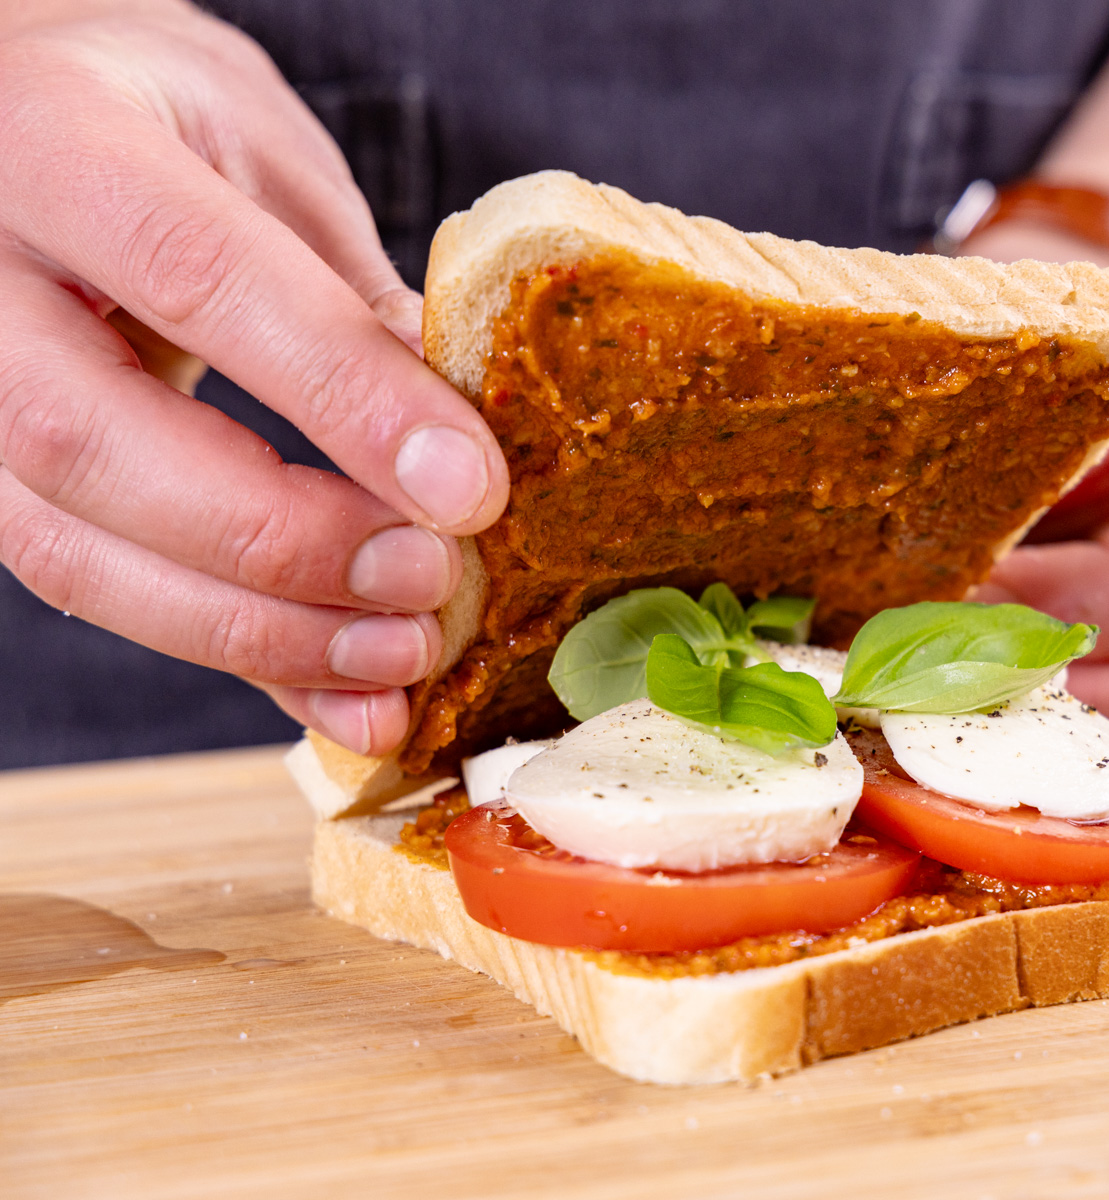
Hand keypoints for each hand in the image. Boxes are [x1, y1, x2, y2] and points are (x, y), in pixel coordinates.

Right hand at [0, 2, 509, 754]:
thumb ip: (347, 296)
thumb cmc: (165, 124)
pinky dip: (236, 654)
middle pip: (97, 445)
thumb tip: (467, 454)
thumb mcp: (268, 165)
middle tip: (435, 582)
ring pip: (74, 552)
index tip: (469, 489)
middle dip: (288, 542)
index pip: (196, 277)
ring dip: (261, 630)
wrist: (32, 118)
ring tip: (404, 656)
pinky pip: (95, 592)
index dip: (342, 398)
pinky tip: (344, 694)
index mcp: (55, 140)